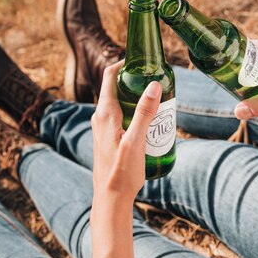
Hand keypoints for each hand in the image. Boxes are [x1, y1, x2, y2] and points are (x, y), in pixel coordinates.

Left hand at [91, 60, 161, 200]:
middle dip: (135, 80)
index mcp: (104, 113)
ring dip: (136, 97)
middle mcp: (100, 117)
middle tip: (157, 80)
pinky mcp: (107, 137)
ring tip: (158, 99)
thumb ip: (145, 113)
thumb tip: (153, 84)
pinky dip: (134, 110)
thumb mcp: (136, 140)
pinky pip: (120, 115)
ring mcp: (102, 127)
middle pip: (116, 87)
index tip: (142, 59)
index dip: (124, 63)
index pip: (110, 76)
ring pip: (119, 102)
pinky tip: (150, 120)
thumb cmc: (122, 172)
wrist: (111, 198)